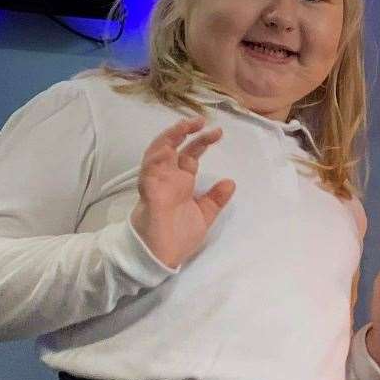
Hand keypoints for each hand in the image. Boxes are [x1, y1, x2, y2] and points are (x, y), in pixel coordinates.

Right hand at [129, 116, 235, 269]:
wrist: (160, 258)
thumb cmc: (177, 237)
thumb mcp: (204, 215)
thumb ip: (215, 199)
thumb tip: (230, 182)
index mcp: (180, 183)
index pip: (189, 155)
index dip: (201, 142)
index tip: (217, 132)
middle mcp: (168, 179)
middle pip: (174, 148)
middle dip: (186, 132)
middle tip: (203, 121)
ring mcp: (157, 183)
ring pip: (157, 153)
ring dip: (169, 137)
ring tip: (185, 125)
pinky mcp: (149, 193)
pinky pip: (149, 171)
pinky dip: (157, 157)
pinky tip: (168, 148)